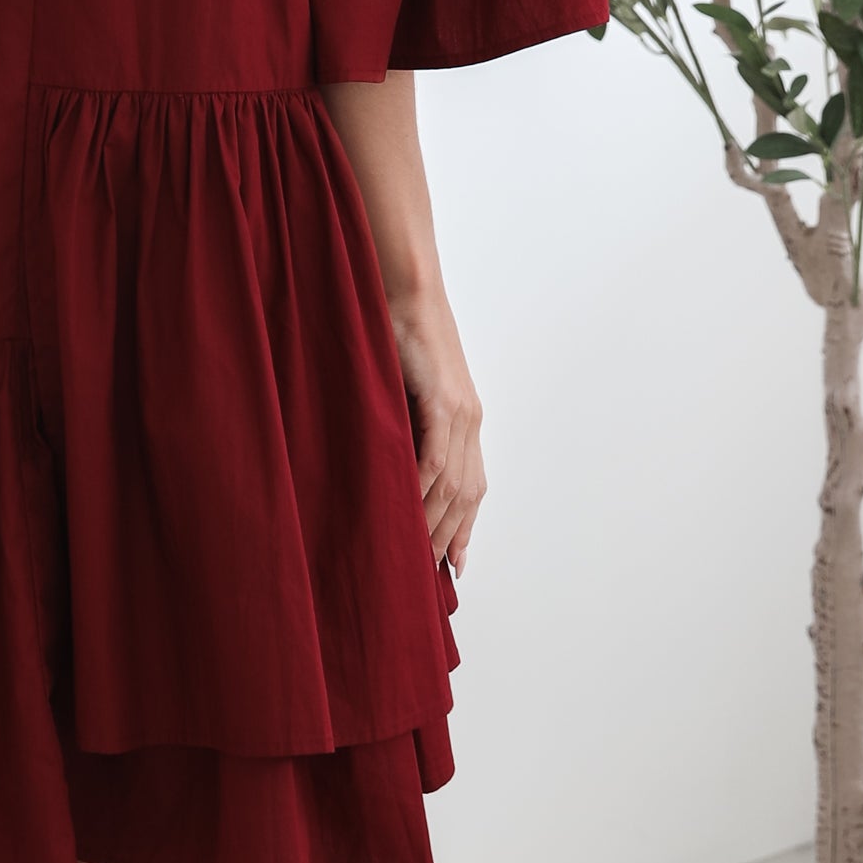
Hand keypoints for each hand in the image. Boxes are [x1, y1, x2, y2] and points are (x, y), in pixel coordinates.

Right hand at [385, 287, 485, 574]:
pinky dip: (423, 489)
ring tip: (416, 554)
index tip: (454, 564)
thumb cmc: (398, 330)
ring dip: (435, 523)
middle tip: (429, 572)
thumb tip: (389, 455)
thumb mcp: (406, 386)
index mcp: (466, 418)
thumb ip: (406, 421)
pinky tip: (409, 511)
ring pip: (452, 484)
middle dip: (450, 537)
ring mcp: (460, 412)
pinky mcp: (443, 401)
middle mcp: (470, 420)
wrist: (408, 290)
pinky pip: (435, 458)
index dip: (465, 527)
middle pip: (466, 495)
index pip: (472, 486)